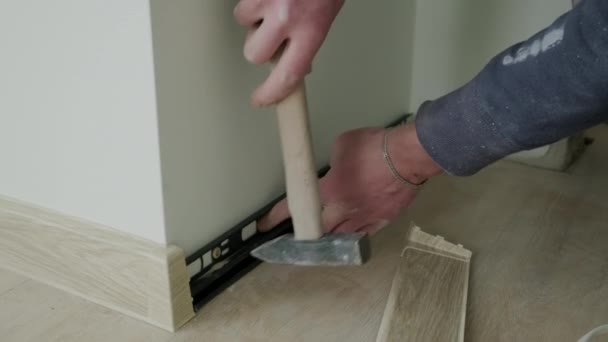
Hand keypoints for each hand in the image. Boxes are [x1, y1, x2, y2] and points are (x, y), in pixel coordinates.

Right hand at [234, 0, 344, 105]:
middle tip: (271, 31)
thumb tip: (300, 63)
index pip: (288, 76)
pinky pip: (241, 7)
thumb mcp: (327, 13)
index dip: (272, 93)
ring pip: (244, 27)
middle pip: (255, 55)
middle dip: (260, 46)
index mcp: (312, 29)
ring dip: (253, 19)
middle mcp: (288, 17)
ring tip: (273, 3)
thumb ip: (310, 38)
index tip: (261, 100)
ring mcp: (268, 2)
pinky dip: (250, 1)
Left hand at [258, 123, 443, 233]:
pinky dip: (351, 237)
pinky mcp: (382, 220)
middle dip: (302, 235)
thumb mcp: (342, 145)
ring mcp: (364, 219)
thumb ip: (331, 162)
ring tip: (319, 239)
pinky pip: (362, 235)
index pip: (295, 208)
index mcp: (329, 191)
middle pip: (316, 233)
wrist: (408, 156)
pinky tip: (348, 234)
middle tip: (294, 235)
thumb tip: (333, 168)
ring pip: (339, 238)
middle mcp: (343, 210)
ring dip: (326, 239)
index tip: (264, 225)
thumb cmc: (376, 147)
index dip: (276, 217)